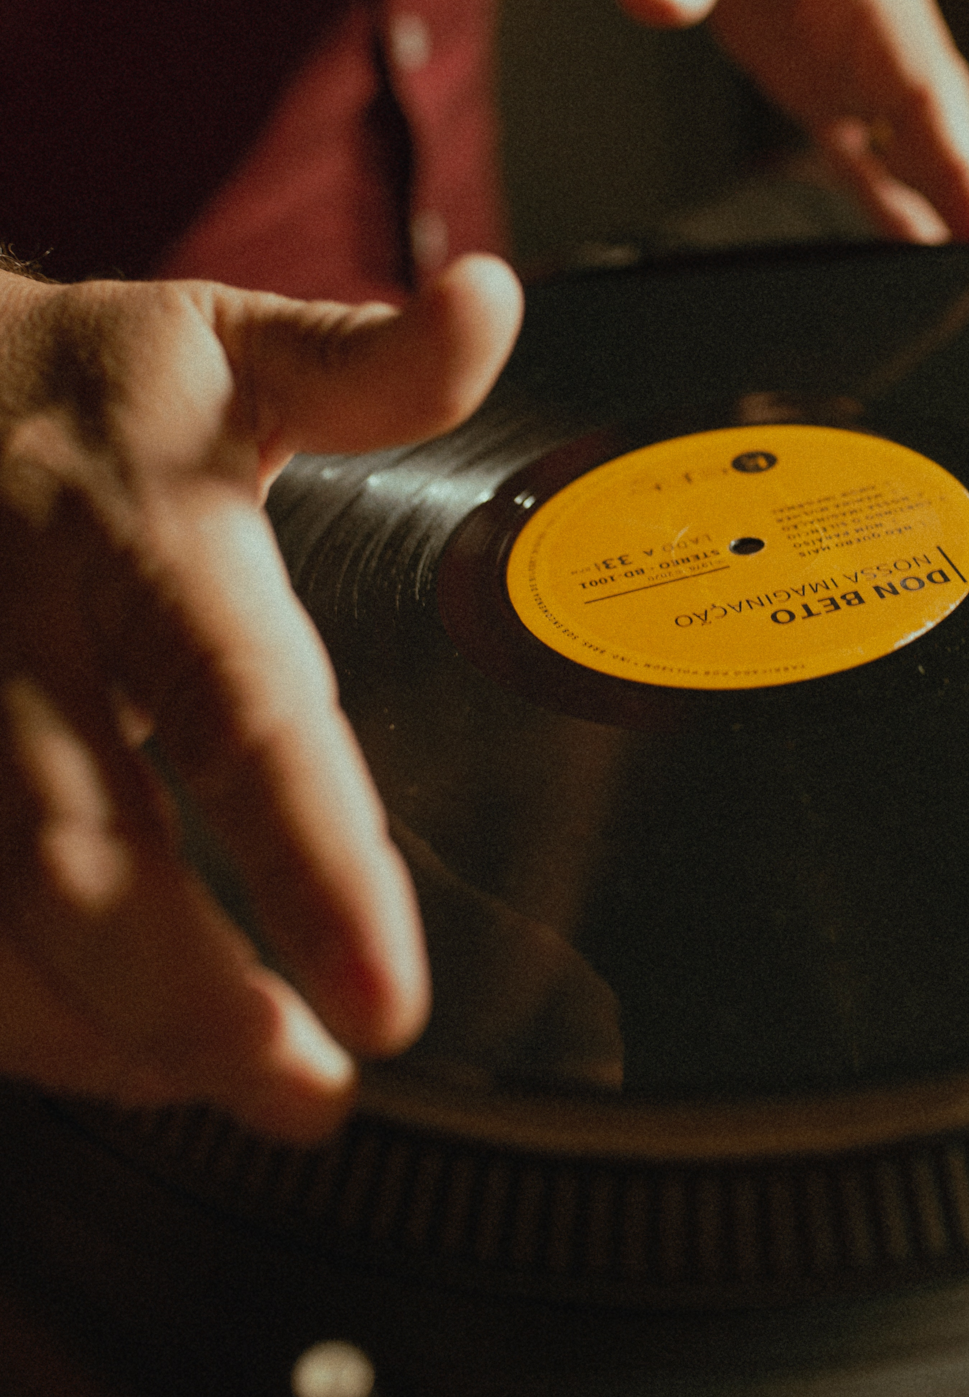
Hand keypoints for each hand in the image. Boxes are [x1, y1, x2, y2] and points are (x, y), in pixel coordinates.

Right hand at [0, 256, 522, 1139]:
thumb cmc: (85, 388)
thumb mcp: (227, 345)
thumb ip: (367, 361)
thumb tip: (491, 305)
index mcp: (130, 532)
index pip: (234, 709)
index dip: (311, 865)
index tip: (389, 1004)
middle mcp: (7, 635)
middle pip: (81, 861)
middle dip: (195, 1009)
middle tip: (316, 1091)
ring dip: (106, 1041)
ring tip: (242, 1091)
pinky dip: (25, 1019)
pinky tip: (118, 1051)